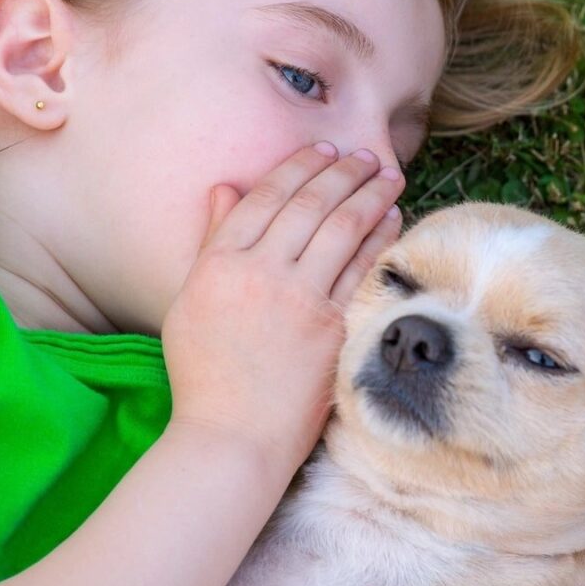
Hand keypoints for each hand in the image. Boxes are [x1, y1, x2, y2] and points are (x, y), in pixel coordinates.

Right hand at [161, 144, 405, 472]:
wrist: (233, 435)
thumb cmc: (206, 373)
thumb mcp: (191, 300)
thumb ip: (212, 241)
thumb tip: (227, 187)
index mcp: (219, 263)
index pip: (265, 197)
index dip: (298, 167)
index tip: (322, 150)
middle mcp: (260, 273)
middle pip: (309, 205)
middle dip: (343, 171)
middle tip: (366, 156)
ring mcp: (299, 300)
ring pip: (342, 229)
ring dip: (369, 195)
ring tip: (388, 175)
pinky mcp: (333, 327)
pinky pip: (363, 270)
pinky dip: (381, 238)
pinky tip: (393, 219)